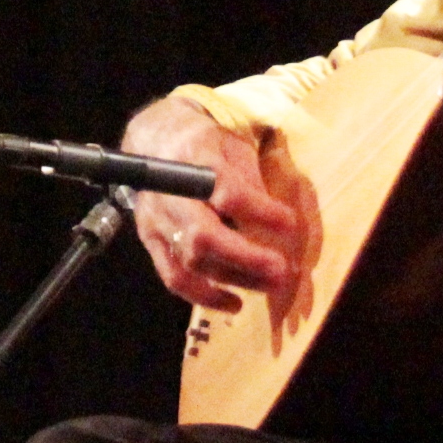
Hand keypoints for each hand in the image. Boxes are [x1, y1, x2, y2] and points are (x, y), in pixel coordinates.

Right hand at [119, 96, 305, 312]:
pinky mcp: (151, 240)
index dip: (262, 212)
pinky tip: (233, 302)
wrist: (155, 139)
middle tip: (282, 270)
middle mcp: (170, 193)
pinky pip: (173, 277)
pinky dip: (204, 296)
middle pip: (204, 236)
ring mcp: (156, 220)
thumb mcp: (233, 146)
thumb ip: (251, 179)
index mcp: (194, 160)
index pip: (228, 193)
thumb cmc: (203, 143)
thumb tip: (277, 220)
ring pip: (192, 261)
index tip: (291, 224)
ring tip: (271, 284)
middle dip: (247, 258)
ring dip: (235, 279)